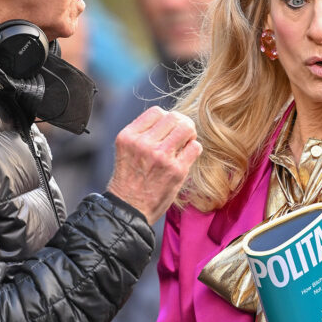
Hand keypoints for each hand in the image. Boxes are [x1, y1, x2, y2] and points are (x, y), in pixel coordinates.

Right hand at [106, 106, 201, 224]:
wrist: (129, 209)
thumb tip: (169, 120)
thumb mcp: (127, 150)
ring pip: (186, 127)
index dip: (166, 118)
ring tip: (185, 144)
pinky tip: (186, 158)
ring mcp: (160, 156)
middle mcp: (143, 143)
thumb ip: (143, 134)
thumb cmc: (129, 181)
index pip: (156, 111)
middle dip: (181, 124)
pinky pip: (195, 147)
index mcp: (128, 136)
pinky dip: (194, 149)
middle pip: (173, 117)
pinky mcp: (175, 170)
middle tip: (181, 136)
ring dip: (190, 134)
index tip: (167, 131)